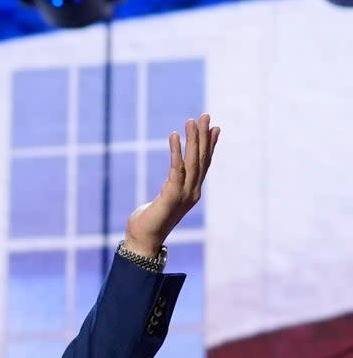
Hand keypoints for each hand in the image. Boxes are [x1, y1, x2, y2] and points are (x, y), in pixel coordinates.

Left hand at [124, 113, 219, 256]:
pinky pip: (176, 169)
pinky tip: (174, 136)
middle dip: (204, 137)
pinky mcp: (171, 196)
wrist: (143, 241)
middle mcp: (192, 192)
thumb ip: (171, 187)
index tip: (214, 128)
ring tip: (192, 121)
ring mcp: (184, 195)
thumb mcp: (164, 199)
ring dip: (193, 140)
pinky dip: (176, 151)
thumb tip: (175, 175)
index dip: (210, 146)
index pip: (204, 165)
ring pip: (192, 162)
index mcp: (192, 192)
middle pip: (201, 160)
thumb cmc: (149, 221)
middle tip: (206, 116)